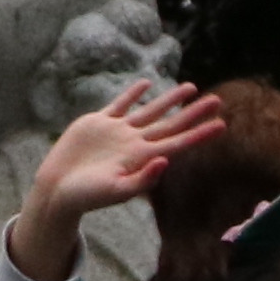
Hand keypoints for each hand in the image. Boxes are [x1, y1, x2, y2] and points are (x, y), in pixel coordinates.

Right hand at [10, 84, 215, 279]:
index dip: (200, 134)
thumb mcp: (117, 191)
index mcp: (143, 158)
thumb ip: (142, 180)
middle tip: (218, 99)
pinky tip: (146, 84)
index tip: (222, 125)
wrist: (57, 189)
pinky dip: (132, 94)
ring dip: (170, 99)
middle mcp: (135, 143)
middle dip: (194, 112)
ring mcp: (117, 131)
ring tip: (191, 87)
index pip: (178, 143)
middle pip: (171, 123)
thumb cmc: (88, 196)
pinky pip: (119, 105)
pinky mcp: (97, 123)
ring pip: (149, 110)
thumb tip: (164, 162)